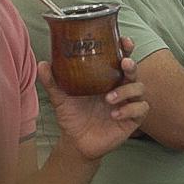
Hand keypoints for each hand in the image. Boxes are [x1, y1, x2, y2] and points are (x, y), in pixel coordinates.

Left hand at [39, 36, 148, 161]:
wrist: (76, 142)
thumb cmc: (72, 116)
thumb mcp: (61, 97)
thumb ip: (53, 81)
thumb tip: (42, 63)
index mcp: (107, 78)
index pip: (120, 58)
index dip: (125, 49)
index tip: (124, 41)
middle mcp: (121, 87)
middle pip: (134, 71)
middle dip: (132, 65)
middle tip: (124, 63)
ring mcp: (129, 102)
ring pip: (139, 88)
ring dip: (126, 91)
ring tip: (109, 99)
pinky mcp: (133, 119)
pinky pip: (141, 109)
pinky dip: (129, 110)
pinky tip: (114, 114)